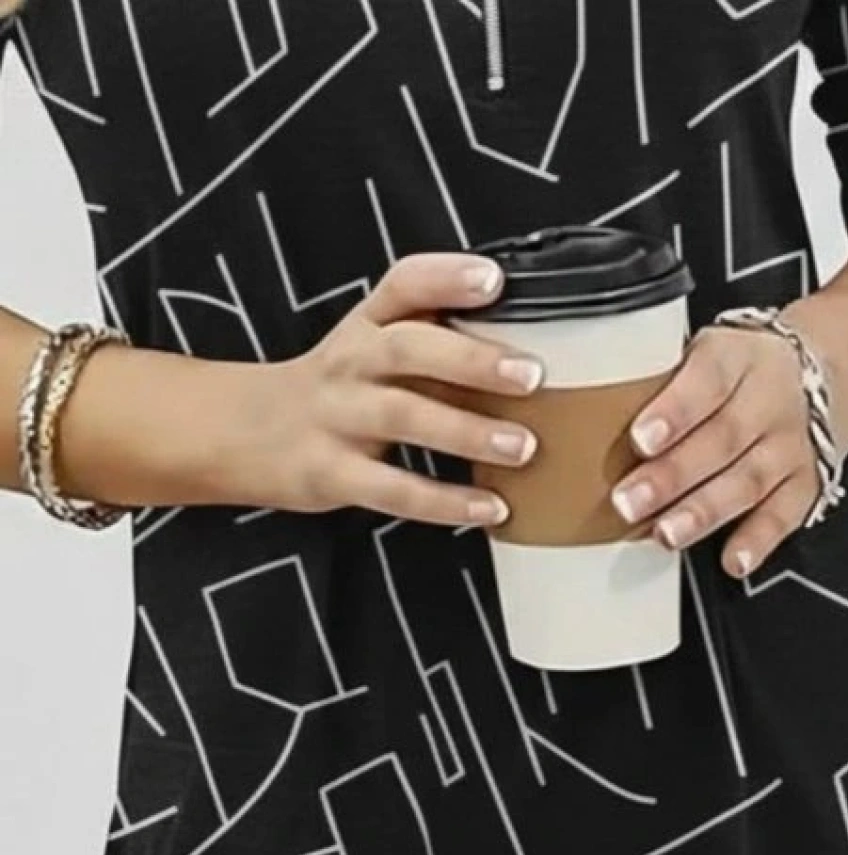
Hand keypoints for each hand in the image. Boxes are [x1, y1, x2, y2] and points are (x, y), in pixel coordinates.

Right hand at [239, 252, 544, 520]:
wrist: (239, 433)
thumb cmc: (332, 390)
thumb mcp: (365, 346)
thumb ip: (428, 337)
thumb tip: (519, 343)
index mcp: (365, 325)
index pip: (403, 285)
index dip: (446, 278)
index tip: (495, 279)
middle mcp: (350, 363)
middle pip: (407, 348)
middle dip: (470, 360)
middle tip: (530, 375)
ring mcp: (336, 419)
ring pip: (402, 416)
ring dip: (465, 431)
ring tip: (522, 447)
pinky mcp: (330, 474)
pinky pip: (393, 489)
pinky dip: (443, 500)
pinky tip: (489, 507)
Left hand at [611, 314, 847, 579]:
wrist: (822, 372)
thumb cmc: (740, 370)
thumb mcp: (704, 352)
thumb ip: (661, 381)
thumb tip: (588, 417)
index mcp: (737, 358)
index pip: (707, 379)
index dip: (674, 411)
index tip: (640, 438)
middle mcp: (769, 399)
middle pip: (721, 438)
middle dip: (673, 475)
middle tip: (628, 501)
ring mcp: (791, 444)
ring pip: (747, 480)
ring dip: (704, 511)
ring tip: (666, 533)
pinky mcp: (806, 482)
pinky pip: (784, 514)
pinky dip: (759, 540)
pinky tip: (733, 559)